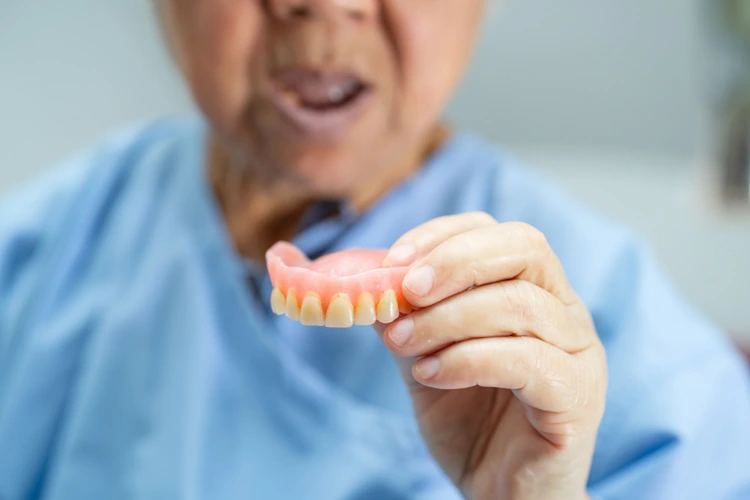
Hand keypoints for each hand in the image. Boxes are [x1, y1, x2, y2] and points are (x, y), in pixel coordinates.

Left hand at [376, 212, 605, 499]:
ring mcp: (579, 353)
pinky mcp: (578, 398)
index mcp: (535, 292)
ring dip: (447, 318)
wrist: (502, 495)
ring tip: (402, 344)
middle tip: (404, 289)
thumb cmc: (471, 423)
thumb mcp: (426, 359)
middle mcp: (566, 312)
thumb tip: (366, 282)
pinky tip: (430, 375)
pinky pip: (528, 361)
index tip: (393, 261)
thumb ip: (407, 320)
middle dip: (455, 261)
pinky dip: (468, 360)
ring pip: (521, 304)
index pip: (498, 233)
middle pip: (525, 248)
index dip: (445, 236)